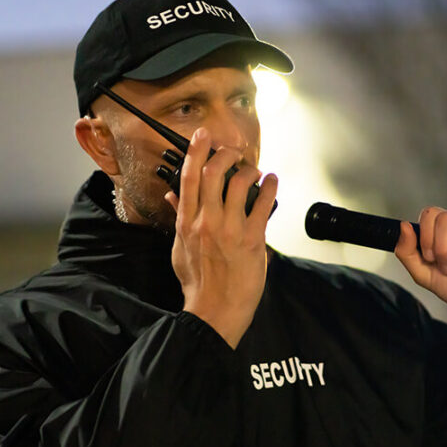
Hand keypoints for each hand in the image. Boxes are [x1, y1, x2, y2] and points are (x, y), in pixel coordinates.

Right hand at [165, 128, 277, 347]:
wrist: (214, 311)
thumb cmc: (198, 284)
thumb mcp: (180, 249)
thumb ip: (179, 218)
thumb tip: (173, 195)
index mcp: (187, 222)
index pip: (189, 178)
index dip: (196, 152)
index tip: (203, 135)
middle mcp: (206, 221)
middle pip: (214, 173)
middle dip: (226, 154)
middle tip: (234, 151)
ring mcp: (229, 229)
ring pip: (239, 183)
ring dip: (250, 170)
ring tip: (255, 171)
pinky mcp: (251, 240)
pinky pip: (263, 205)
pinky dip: (270, 188)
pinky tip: (273, 181)